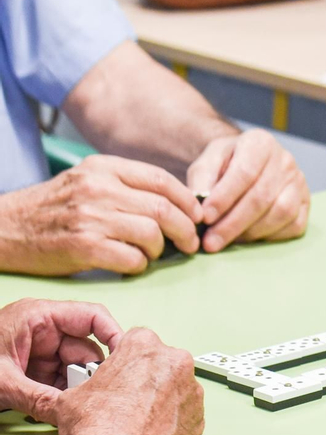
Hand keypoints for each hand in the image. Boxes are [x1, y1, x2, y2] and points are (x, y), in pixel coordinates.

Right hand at [0, 156, 202, 275]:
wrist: (4, 228)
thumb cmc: (52, 208)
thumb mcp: (87, 181)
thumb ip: (126, 186)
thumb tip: (178, 203)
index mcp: (103, 168)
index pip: (162, 180)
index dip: (188, 202)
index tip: (197, 217)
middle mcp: (98, 188)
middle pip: (164, 209)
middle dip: (186, 230)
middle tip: (190, 244)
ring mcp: (90, 217)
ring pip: (152, 234)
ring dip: (160, 250)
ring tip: (151, 254)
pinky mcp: (83, 246)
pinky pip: (132, 260)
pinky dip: (139, 266)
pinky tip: (131, 265)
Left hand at [0, 300, 121, 419]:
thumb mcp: (3, 384)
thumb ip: (40, 397)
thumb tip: (72, 412)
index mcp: (38, 316)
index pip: (92, 316)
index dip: (114, 335)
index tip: (127, 359)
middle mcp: (43, 329)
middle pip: (85, 346)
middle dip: (90, 373)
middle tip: (93, 396)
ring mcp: (38, 349)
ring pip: (74, 366)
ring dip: (75, 388)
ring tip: (74, 406)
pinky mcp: (32, 367)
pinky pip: (58, 379)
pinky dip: (62, 395)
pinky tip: (62, 408)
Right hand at [49, 325, 203, 434]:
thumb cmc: (95, 430)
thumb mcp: (72, 397)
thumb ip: (88, 383)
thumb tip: (85, 395)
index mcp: (145, 348)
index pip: (136, 343)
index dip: (124, 360)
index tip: (118, 374)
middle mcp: (177, 365)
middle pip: (162, 366)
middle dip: (146, 381)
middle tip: (124, 402)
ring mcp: (194, 394)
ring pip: (177, 393)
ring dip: (162, 405)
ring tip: (136, 426)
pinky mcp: (201, 423)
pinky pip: (185, 420)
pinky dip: (171, 429)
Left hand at [187, 129, 309, 251]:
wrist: (249, 163)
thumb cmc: (226, 164)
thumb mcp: (207, 162)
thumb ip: (201, 181)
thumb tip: (200, 209)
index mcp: (260, 143)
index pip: (245, 173)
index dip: (224, 198)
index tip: (205, 218)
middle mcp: (285, 160)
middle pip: (262, 197)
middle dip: (233, 223)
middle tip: (211, 242)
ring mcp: (299, 182)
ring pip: (281, 212)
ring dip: (251, 232)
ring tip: (227, 241)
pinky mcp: (306, 203)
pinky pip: (294, 225)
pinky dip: (271, 236)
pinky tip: (249, 237)